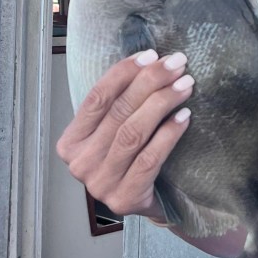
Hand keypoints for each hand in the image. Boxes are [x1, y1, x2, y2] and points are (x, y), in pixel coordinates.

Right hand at [56, 50, 193, 219]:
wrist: (150, 203)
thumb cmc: (131, 160)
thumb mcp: (114, 133)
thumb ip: (119, 106)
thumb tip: (149, 60)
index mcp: (71, 142)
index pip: (96, 98)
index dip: (124, 73)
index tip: (151, 54)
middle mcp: (80, 163)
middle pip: (118, 112)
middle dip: (151, 82)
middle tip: (177, 63)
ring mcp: (100, 184)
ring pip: (133, 133)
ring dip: (162, 103)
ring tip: (186, 84)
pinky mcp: (124, 198)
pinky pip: (149, 159)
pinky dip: (168, 134)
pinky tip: (185, 116)